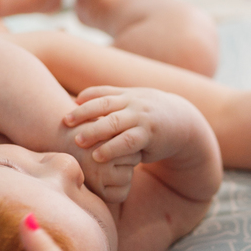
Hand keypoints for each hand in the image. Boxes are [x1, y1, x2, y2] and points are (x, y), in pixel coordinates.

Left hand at [65, 86, 194, 165]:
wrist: (184, 123)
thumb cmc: (151, 115)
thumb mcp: (133, 103)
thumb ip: (110, 99)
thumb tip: (78, 99)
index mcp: (127, 96)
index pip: (102, 94)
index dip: (85, 99)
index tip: (69, 108)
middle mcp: (133, 104)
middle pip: (104, 105)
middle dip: (84, 114)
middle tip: (66, 122)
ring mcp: (141, 118)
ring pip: (114, 123)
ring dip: (95, 131)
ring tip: (78, 141)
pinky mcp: (149, 135)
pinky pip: (128, 141)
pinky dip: (111, 148)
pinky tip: (98, 156)